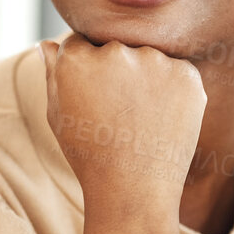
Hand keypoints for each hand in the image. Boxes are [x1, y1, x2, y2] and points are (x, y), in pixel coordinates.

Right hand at [41, 33, 207, 214]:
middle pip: (116, 47)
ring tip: (142, 121)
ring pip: (149, 58)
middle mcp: (115, 51)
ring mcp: (154, 61)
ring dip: (147, 78)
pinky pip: (178, 73)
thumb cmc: (90, 156)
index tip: (95, 97)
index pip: (82, 43)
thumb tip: (46, 43)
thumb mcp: (58, 116)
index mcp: (77, 58)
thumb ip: (52, 73)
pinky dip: (174, 92)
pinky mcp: (186, 75)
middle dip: (117, 72)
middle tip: (120, 114)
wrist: (133, 190)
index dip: (88, 72)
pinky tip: (163, 121)